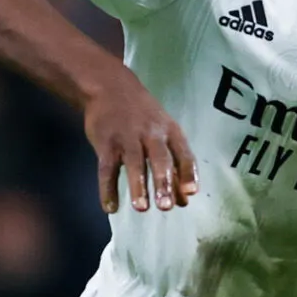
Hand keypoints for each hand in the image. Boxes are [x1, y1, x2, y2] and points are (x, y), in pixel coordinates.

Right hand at [82, 69, 195, 214]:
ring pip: (134, 163)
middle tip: (166, 206)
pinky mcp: (105, 143)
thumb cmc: (143, 117)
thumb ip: (174, 164)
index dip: (187, 173)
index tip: (190, 193)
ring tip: (141, 208)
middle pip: (159, 159)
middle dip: (164, 182)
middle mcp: (151, 133)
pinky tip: (110, 208)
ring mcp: (127, 137)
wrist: (109, 87)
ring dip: (138, 186)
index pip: (183, 154)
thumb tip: (185, 200)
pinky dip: (107, 189)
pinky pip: (107, 168)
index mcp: (170, 131)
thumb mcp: (164, 131)